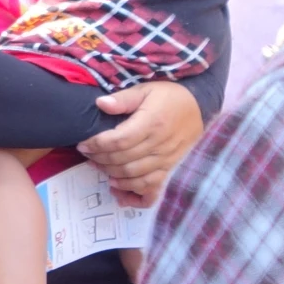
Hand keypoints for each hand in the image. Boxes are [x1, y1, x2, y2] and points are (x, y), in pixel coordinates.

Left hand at [78, 81, 204, 206]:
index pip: (119, 141)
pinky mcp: (171, 170)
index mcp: (152, 124)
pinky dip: (134, 194)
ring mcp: (167, 160)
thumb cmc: (169, 97)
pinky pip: (152, 188)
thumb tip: (100, 104)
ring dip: (111, 174)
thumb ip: (123, 99)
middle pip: (123, 160)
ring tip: (97, 166)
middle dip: (100, 159)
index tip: (83, 144)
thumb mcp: (146, 89)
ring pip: (134, 176)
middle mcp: (160, 145)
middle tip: (87, 154)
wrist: (199, 107)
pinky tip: (118, 190)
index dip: (97, 145)